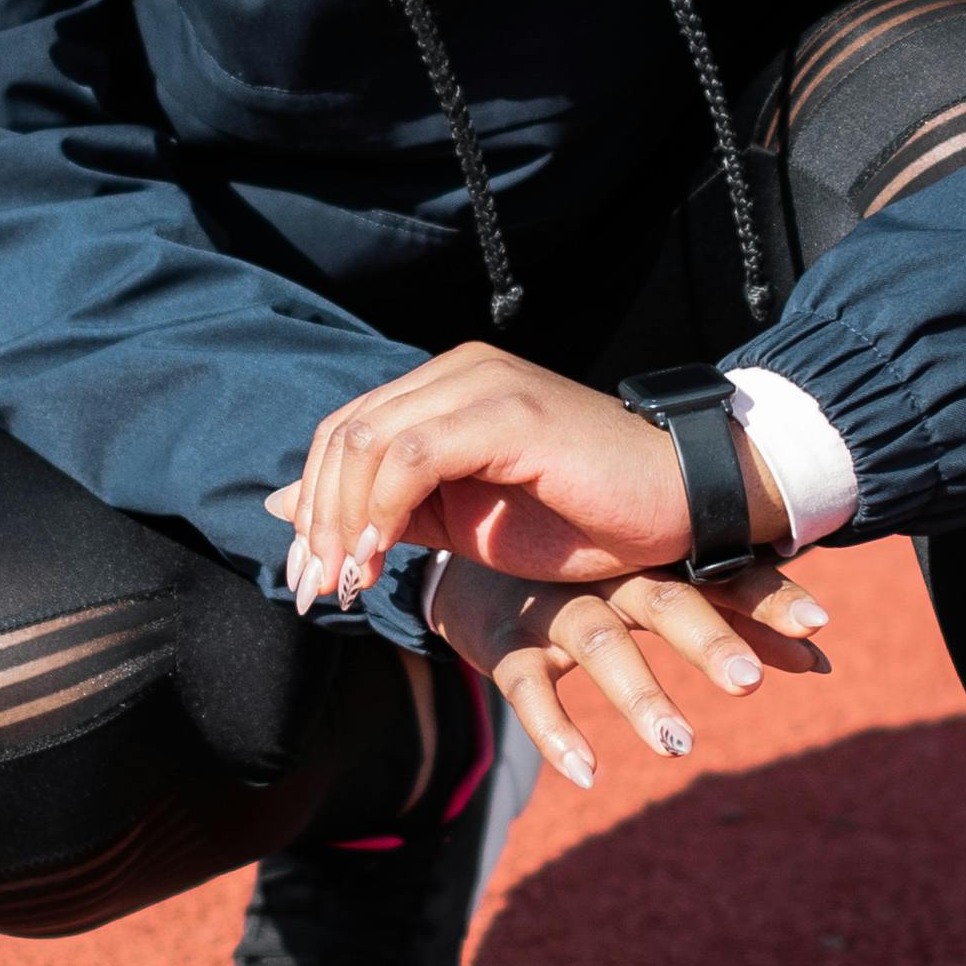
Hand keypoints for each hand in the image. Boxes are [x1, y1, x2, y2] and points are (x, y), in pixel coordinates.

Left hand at [267, 343, 792, 608]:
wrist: (683, 503)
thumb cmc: (585, 515)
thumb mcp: (469, 519)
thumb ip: (387, 510)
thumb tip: (283, 507)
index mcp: (447, 388)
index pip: (345, 433)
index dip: (313, 506)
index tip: (309, 582)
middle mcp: (459, 372)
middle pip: (345, 436)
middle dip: (316, 521)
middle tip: (314, 592)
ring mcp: (484, 384)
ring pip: (369, 441)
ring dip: (340, 522)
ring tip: (343, 585)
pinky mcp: (510, 411)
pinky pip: (413, 456)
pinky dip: (380, 511)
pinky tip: (376, 561)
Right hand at [431, 549, 830, 793]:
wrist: (476, 538)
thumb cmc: (594, 568)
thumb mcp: (666, 584)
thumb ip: (740, 621)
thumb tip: (822, 664)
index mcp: (658, 554)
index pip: (723, 574)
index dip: (769, 598)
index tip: (817, 628)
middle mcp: (610, 570)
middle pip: (667, 600)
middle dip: (710, 640)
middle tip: (749, 684)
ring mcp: (555, 602)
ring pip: (602, 644)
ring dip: (641, 696)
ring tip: (680, 746)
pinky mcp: (506, 639)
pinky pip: (529, 687)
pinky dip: (556, 731)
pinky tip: (588, 775)